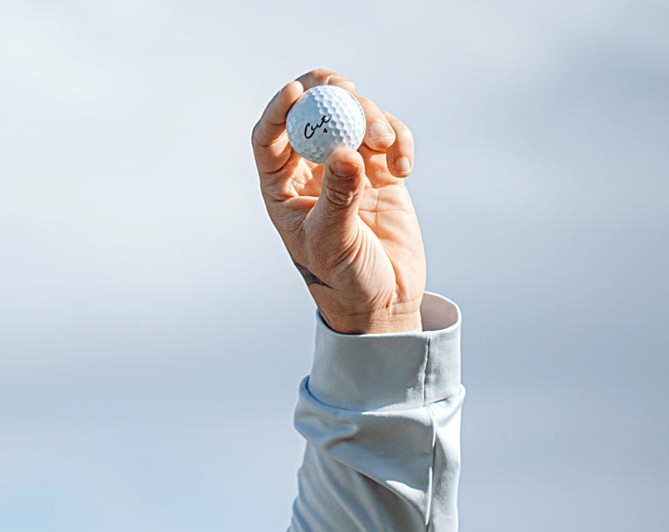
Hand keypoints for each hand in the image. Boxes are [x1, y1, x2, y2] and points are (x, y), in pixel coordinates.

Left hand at [252, 69, 424, 333]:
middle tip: (346, 90)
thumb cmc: (342, 279)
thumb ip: (339, 197)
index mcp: (281, 188)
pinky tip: (404, 167)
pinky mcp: (382, 171)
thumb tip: (345, 153)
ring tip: (386, 149)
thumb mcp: (334, 242)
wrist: (382, 300)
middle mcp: (310, 171)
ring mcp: (347, 167)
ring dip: (372, 120)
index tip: (296, 91)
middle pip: (311, 114)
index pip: (269, 138)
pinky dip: (398, 140)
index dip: (278, 110)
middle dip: (326, 94)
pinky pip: (388, 136)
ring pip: (353, 118)